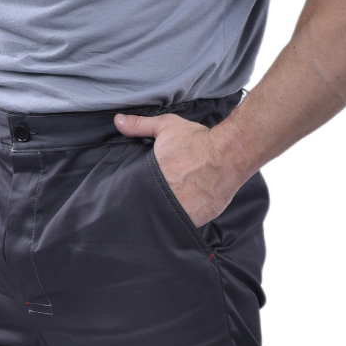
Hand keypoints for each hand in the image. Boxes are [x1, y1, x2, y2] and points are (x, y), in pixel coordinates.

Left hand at [114, 112, 240, 226]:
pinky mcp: (196, 221)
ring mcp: (180, 213)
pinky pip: (185, 224)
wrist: (228, 154)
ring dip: (169, 212)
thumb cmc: (197, 141)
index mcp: (151, 180)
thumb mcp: (166, 127)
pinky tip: (189, 207)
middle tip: (164, 192)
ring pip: (167, 218)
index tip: (144, 187)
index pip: (137, 193)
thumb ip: (140, 126)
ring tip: (177, 199)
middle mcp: (164, 199)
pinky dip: (186, 218)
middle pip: (151, 207)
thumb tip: (118, 121)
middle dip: (154, 201)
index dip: (138, 191)